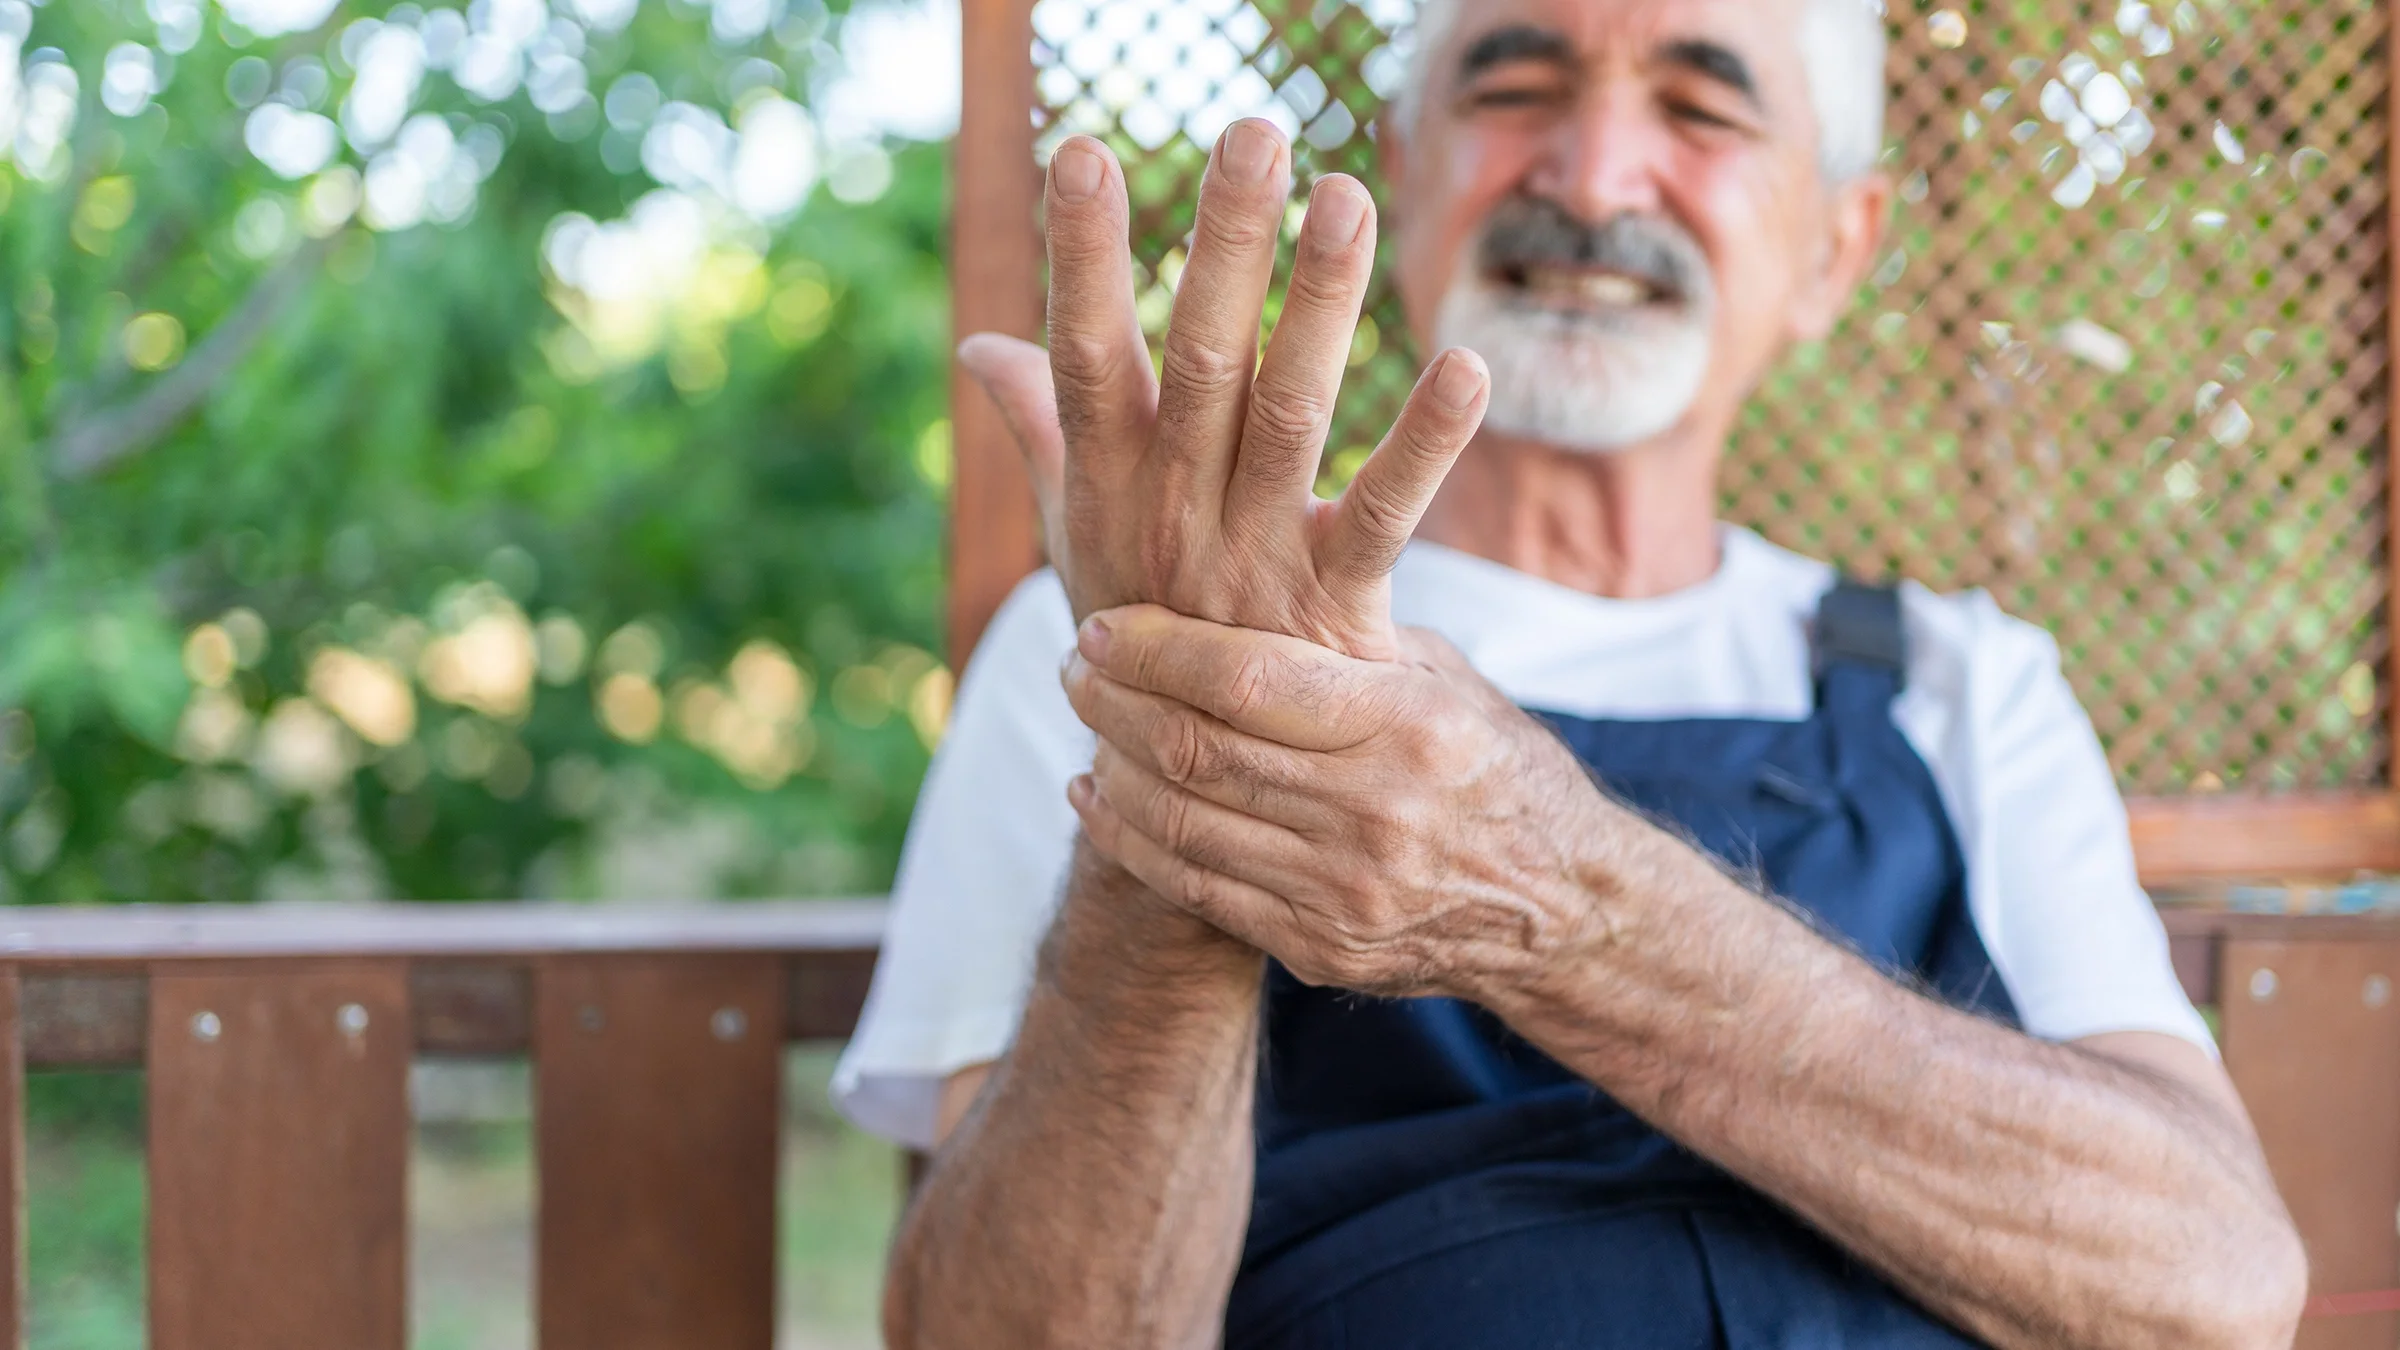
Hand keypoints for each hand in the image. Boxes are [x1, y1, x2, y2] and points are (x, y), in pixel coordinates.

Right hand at [956, 120, 1489, 660]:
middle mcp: (1172, 508)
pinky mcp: (1329, 604)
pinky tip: (1469, 365)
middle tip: (1255, 133)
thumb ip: (1040, 429)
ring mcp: (1250, 556)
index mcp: (1108, 481)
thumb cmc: (1137, 628)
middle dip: (1226, 243)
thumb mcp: (1075, 532)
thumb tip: (984, 344)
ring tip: (1349, 197)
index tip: (1076, 150)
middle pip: (1197, 358)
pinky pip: (1383, 515)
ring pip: (1287, 411)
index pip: (1084, 350)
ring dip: (1319, 303)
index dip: (1080, 256)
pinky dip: (1426, 441)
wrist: (1187, 791)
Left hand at [1059, 604, 1635, 999]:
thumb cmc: (1497, 767)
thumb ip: (1350, 640)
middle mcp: (1372, 811)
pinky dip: (1130, 839)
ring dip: (1112, 766)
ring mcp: (1343, 890)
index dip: (1155, 649)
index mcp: (1406, 726)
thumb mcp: (1446, 683)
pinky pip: (1196, 888)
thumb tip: (1247, 566)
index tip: (1101, 625)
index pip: (1245, 678)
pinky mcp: (1321, 945)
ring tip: (1084, 722)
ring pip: (1183, 821)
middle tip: (1071, 666)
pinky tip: (1097, 797)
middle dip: (1114, 702)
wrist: (1564, 909)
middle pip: (1198, 749)